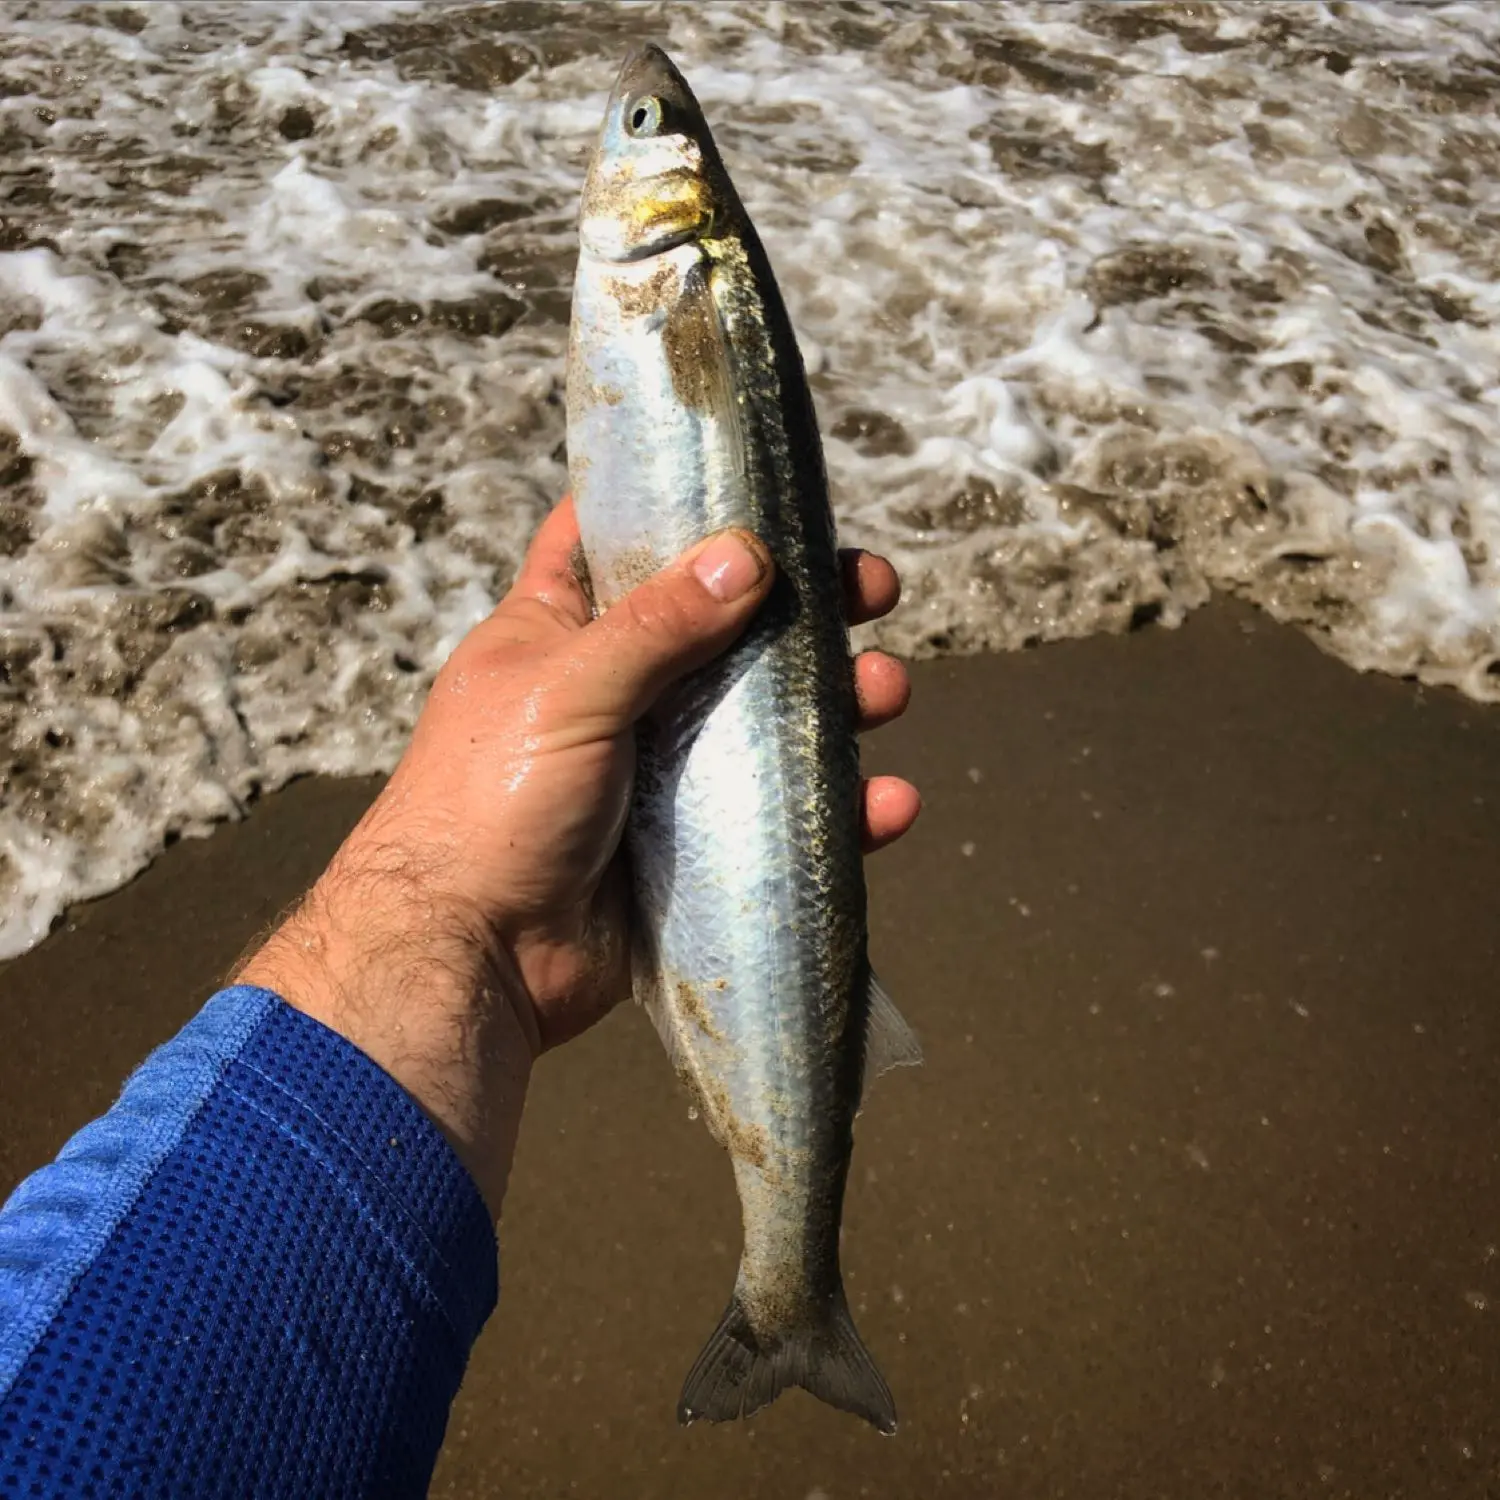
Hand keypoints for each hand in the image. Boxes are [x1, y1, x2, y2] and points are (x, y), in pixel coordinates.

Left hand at [239, 497, 919, 1212]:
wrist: (473, 960)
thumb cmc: (486, 805)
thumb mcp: (565, 691)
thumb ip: (654, 626)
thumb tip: (745, 554)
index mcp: (562, 632)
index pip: (616, 541)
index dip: (681, 507)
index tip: (757, 486)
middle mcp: (620, 692)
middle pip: (728, 628)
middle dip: (805, 608)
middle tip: (872, 593)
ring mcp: (663, 771)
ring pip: (772, 721)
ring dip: (838, 704)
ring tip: (885, 693)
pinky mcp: (698, 846)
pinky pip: (783, 816)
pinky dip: (840, 812)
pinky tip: (886, 807)